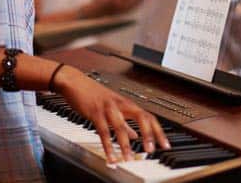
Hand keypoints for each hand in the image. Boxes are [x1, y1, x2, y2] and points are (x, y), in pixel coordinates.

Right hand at [55, 66, 169, 161]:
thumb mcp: (113, 107)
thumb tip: (135, 134)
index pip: (149, 117)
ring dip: (126, 144)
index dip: (158, 131)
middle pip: (142, 117)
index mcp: (127, 104)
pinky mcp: (95, 112)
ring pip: (121, 126)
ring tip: (129, 159)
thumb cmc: (94, 94)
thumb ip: (125, 122)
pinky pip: (103, 131)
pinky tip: (110, 157)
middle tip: (152, 150)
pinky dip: (108, 146)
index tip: (164, 144)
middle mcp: (121, 104)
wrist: (76, 82)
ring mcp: (109, 108)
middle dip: (149, 134)